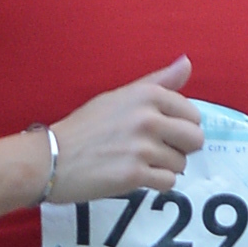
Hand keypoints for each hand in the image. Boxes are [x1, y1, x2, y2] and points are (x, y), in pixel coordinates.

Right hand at [48, 58, 204, 204]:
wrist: (52, 158)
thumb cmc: (85, 127)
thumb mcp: (120, 96)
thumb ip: (158, 82)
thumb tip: (188, 63)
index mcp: (148, 95)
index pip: (193, 114)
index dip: (180, 127)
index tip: (160, 132)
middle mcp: (148, 118)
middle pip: (194, 139)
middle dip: (180, 149)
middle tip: (155, 151)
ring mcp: (142, 148)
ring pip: (181, 164)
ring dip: (164, 168)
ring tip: (138, 163)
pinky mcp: (135, 174)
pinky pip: (168, 182)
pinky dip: (155, 183)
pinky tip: (134, 175)